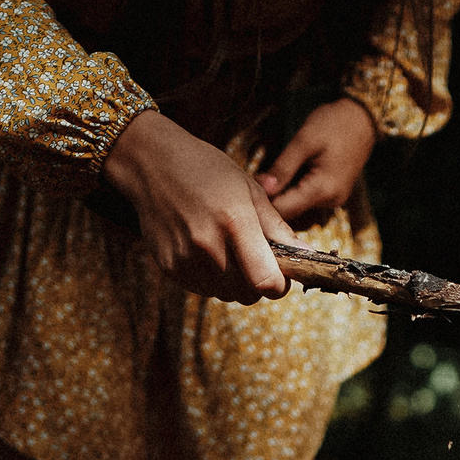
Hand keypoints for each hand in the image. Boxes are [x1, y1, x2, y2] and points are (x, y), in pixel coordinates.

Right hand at [101, 109, 293, 303]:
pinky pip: (204, 290)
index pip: (267, 282)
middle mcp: (208, 246)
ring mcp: (186, 260)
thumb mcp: (250, 191)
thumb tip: (308, 256)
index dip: (280, 284)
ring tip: (227, 247)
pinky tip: (206, 249)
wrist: (152, 164)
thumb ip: (278, 229)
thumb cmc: (207, 171)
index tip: (282, 273)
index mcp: (235, 222)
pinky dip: (212, 278)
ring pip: (227, 295)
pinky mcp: (170, 268)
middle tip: (254, 255)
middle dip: (259, 281)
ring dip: (235, 281)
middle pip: (249, 295)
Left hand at [256, 97, 377, 226]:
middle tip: (255, 178)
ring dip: (281, 196)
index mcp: (322, 190)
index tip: (248, 185)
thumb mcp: (304, 141)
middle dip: (271, 199)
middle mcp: (329, 202)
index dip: (263, 202)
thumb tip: (263, 189)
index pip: (283, 210)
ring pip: (298, 208)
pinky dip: (293, 192)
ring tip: (268, 176)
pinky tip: (285, 177)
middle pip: (290, 212)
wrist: (362, 119)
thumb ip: (282, 167)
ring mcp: (333, 200)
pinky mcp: (333, 195)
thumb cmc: (334, 124)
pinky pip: (307, 201)